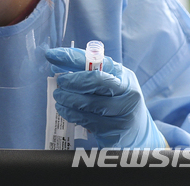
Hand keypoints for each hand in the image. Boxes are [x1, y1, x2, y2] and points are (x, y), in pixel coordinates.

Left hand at [45, 47, 166, 148]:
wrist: (137, 135)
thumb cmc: (117, 104)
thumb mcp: (110, 85)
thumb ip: (89, 74)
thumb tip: (59, 66)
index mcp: (124, 76)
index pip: (97, 61)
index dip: (72, 57)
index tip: (52, 54)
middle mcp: (127, 93)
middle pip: (95, 80)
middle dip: (72, 79)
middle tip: (59, 81)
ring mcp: (122, 113)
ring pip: (89, 102)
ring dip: (67, 97)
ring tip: (58, 95)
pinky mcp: (114, 131)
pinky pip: (86, 119)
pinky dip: (70, 113)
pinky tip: (62, 109)